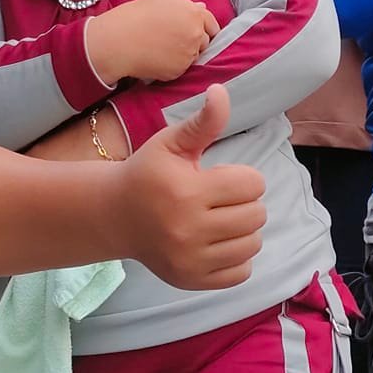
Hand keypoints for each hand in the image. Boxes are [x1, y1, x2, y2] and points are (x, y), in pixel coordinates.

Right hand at [85, 0, 220, 83]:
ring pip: (193, 57)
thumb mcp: (160, 3)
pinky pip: (181, 69)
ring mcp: (188, 54)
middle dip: (194, 42)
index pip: (211, 23)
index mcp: (192, 13)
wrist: (116, 42)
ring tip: (162, 49)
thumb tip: (201, 8)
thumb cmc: (133, 18)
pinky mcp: (179, 71)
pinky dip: (173, 66)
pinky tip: (157, 58)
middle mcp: (195, 34)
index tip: (197, 31)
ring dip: (184, 55)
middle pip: (204, 41)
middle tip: (173, 40)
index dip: (204, 28)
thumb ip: (184, 7)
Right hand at [113, 85, 265, 290]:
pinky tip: (217, 242)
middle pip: (257, 215)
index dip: (242, 177)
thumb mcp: (172, 143)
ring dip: (244, 230)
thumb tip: (221, 92)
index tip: (222, 178)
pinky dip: (237, 257)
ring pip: (253, 244)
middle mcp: (188, 230)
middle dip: (245, 202)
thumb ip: (202, 122)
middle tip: (222, 199)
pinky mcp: (192, 280)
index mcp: (186, 192)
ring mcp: (190, 260)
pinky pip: (242, 272)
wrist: (116, 216)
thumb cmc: (149, 173)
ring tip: (220, 220)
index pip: (252, 184)